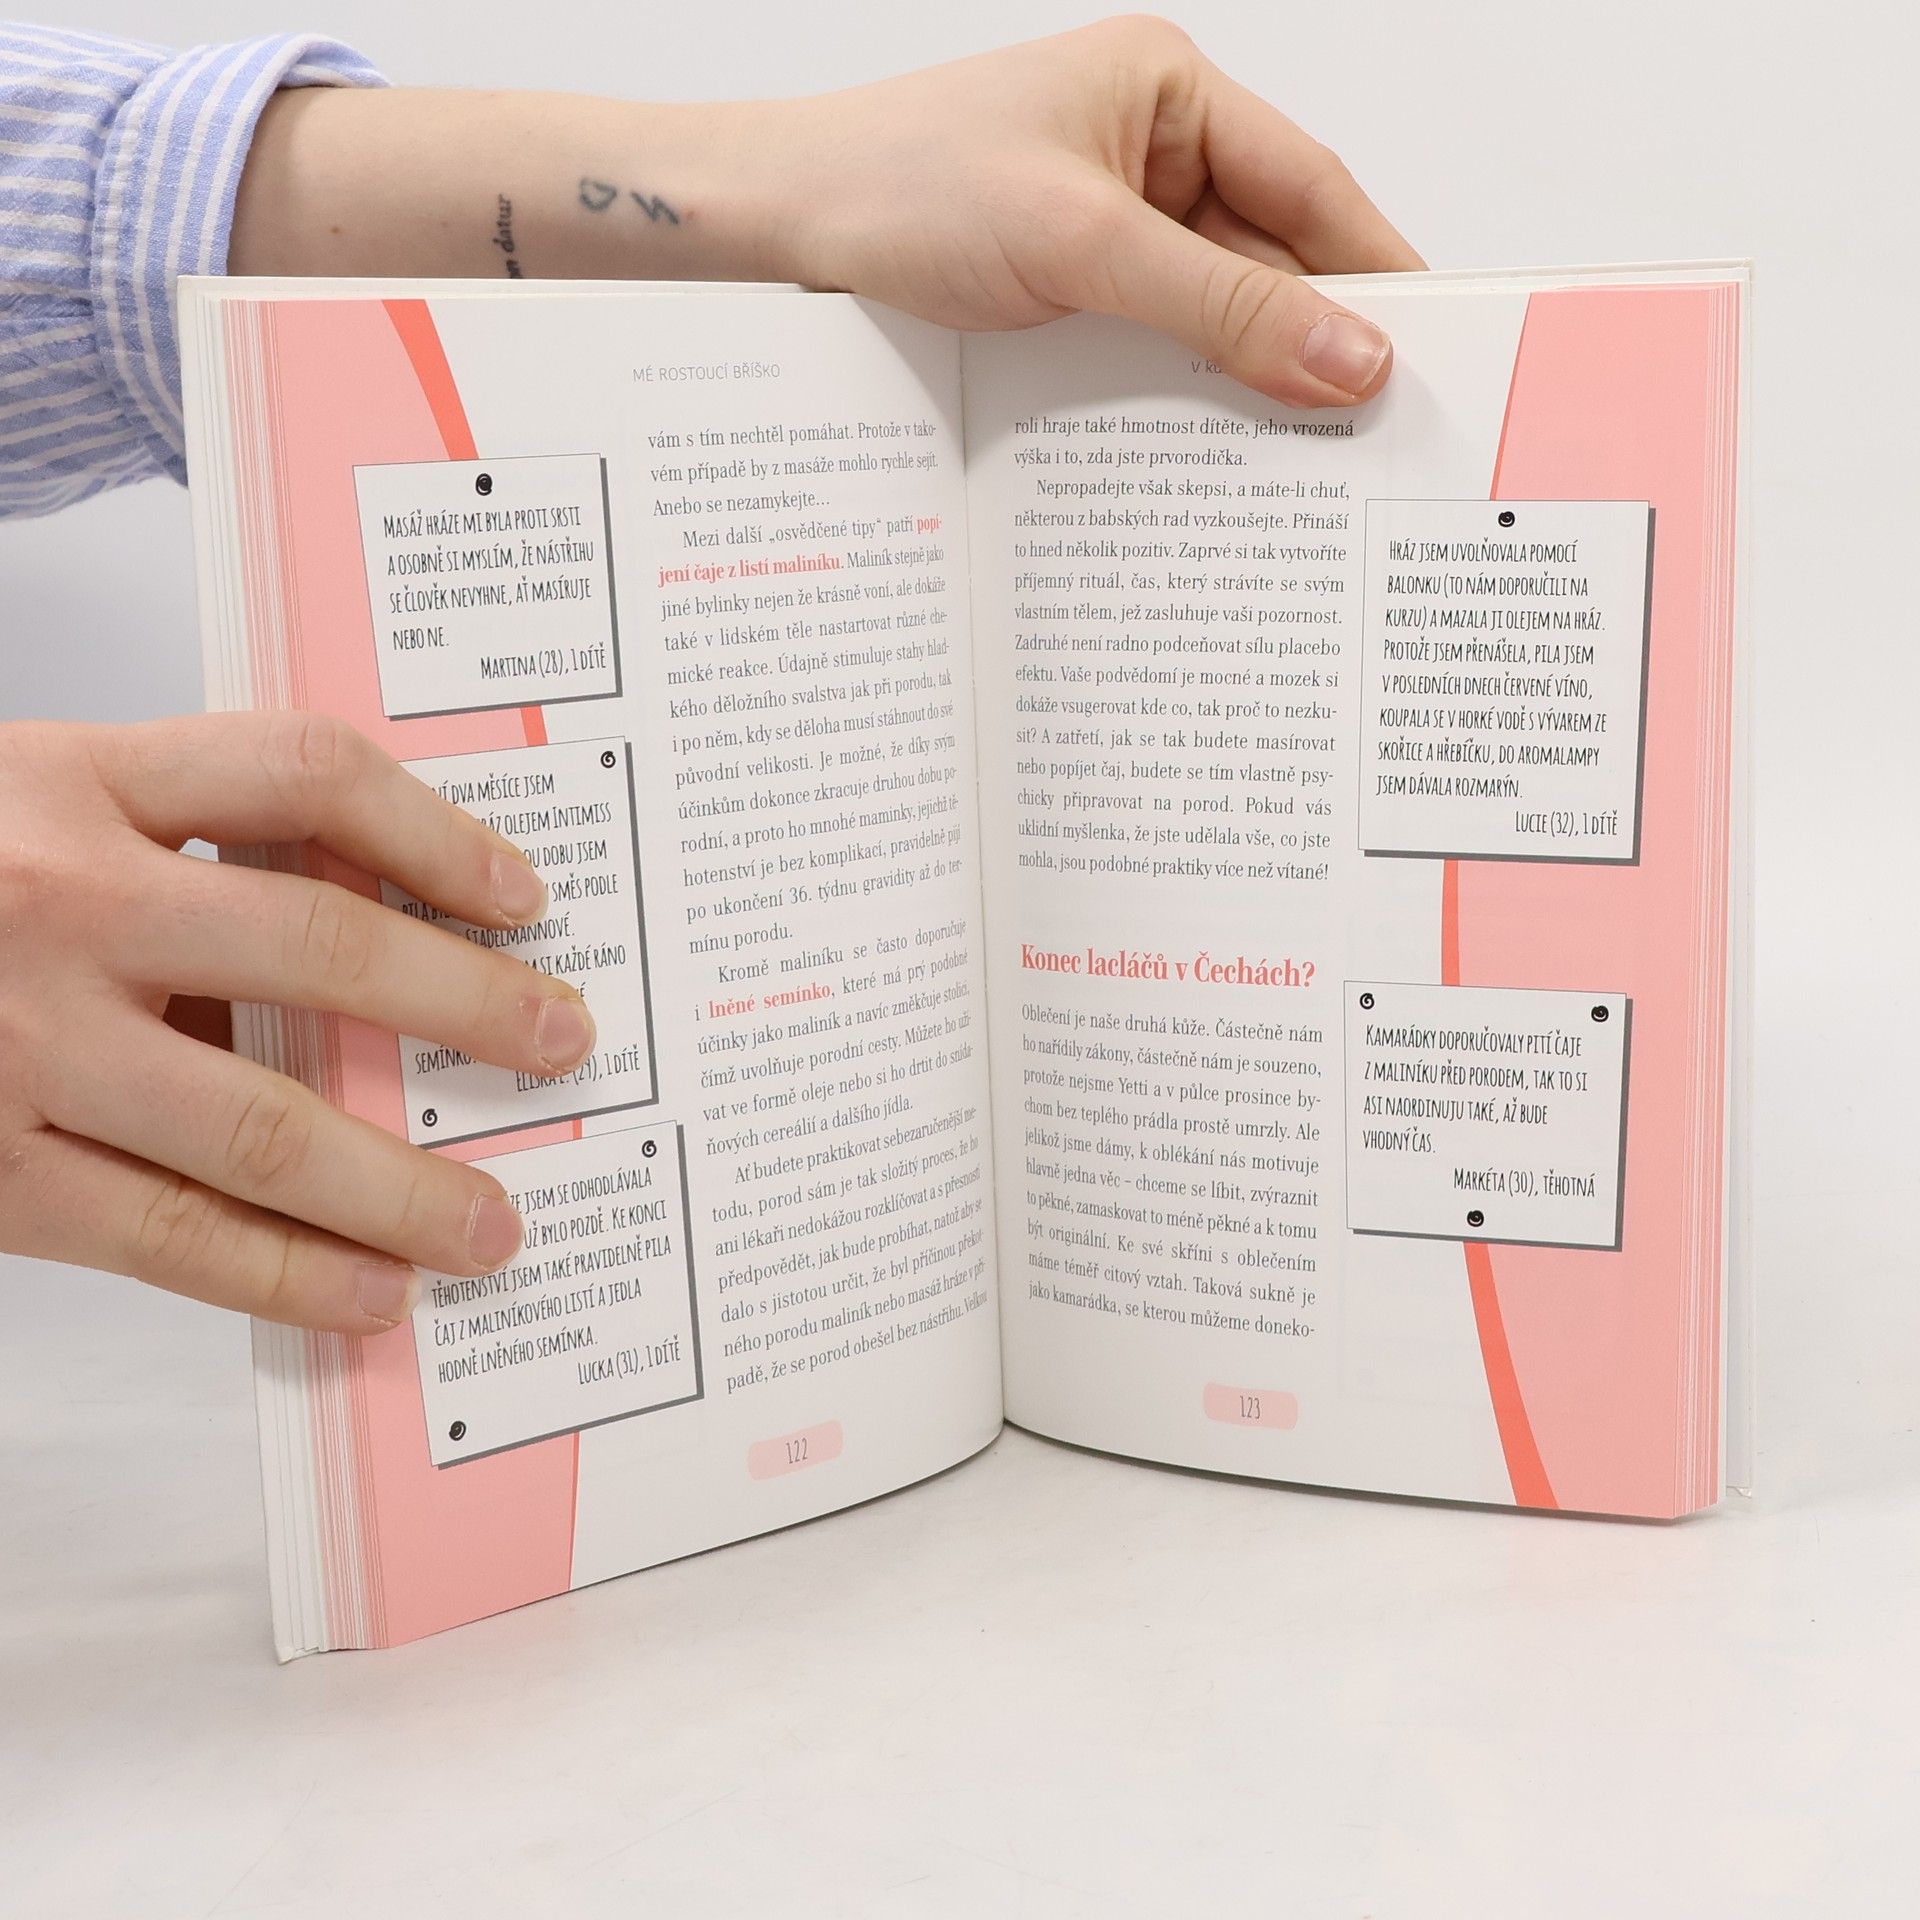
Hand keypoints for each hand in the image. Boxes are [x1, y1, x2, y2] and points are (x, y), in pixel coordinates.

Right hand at [0, 714, 595, 1332]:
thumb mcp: (39, 803)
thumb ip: (186, 840)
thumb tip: (391, 915)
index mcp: (76, 781)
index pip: (300, 772)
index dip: (432, 828)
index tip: (522, 894)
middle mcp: (59, 902)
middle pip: (316, 943)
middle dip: (464, 1005)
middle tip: (559, 1045)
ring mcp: (20, 1047)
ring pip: (260, 1122)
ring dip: (400, 1185)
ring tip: (492, 1226)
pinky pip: (169, 1237)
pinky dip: (287, 1274)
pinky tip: (371, 1295)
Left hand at [234, 17, 1418, 407]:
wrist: (762, 241)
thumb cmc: (894, 193)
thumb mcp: (1080, 246)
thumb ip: (1222, 308)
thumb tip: (1352, 359)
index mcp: (1168, 94)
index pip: (1312, 190)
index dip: (1378, 275)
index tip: (1433, 357)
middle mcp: (1146, 156)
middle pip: (1270, 263)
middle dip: (1315, 349)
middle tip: (1379, 445)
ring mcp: (1101, 233)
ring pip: (1211, 319)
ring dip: (1244, 391)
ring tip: (1304, 476)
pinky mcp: (1059, 300)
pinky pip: (1148, 354)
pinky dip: (1178, 407)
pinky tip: (1204, 467)